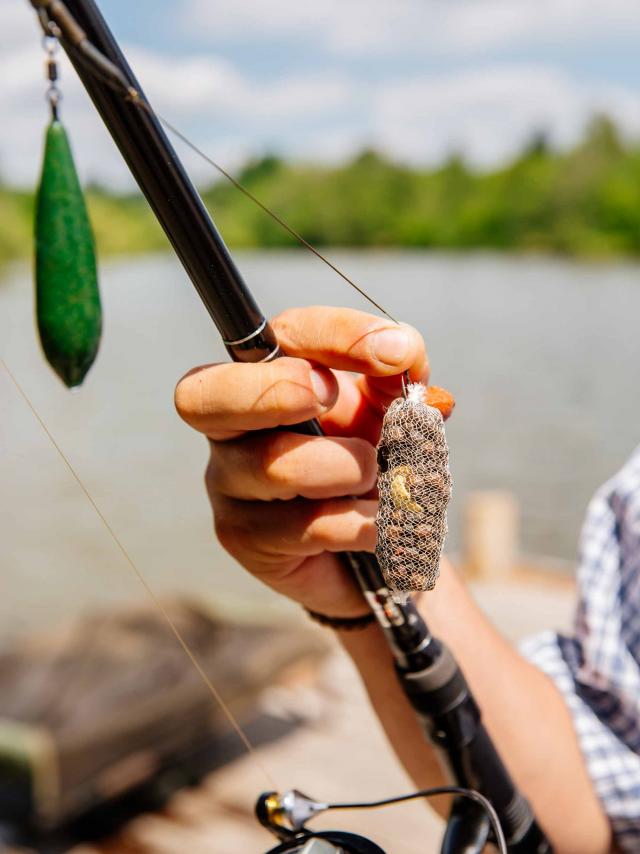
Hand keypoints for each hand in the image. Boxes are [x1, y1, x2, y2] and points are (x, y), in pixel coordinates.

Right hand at [174, 306, 429, 617]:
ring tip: (377, 478)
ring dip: (345, 468)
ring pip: (274, 465)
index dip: (339, 335)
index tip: (395, 352)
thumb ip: (394, 376)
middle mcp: (231, 426)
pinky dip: (358, 523)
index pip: (282, 335)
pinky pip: (303, 526)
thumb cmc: (368, 464)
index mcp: (266, 377)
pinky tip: (378, 526)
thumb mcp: (388, 411)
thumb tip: (401, 352)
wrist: (369, 545)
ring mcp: (229, 484)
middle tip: (331, 399)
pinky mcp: (244, 538)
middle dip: (277, 391)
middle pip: (203, 395)